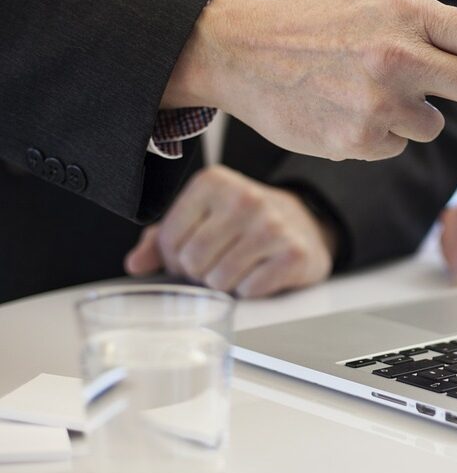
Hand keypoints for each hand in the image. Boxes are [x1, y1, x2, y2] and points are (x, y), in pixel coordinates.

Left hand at [124, 165, 335, 298]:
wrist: (304, 223)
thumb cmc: (243, 223)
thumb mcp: (202, 217)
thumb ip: (162, 238)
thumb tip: (135, 264)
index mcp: (213, 182)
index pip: (169, 239)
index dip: (175, 257)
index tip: (193, 251)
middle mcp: (244, 198)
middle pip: (193, 262)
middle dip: (200, 272)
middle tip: (217, 262)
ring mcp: (272, 226)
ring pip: (218, 280)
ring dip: (224, 283)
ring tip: (239, 266)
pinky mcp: (294, 253)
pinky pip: (250, 290)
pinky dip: (250, 289)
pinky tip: (260, 271)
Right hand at [162, 0, 456, 160]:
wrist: (240, 52)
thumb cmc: (316, 25)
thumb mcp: (375, 4)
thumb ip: (431, 30)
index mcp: (406, 13)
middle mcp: (398, 56)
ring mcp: (378, 102)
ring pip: (432, 124)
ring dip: (415, 113)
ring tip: (363, 88)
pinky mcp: (359, 140)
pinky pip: (397, 144)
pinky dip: (382, 132)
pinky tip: (345, 109)